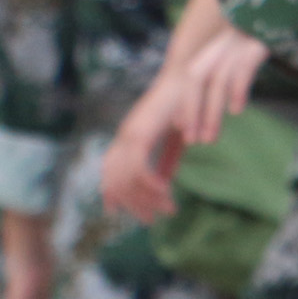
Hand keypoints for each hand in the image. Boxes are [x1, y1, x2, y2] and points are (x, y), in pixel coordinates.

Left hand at [101, 76, 186, 220]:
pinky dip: (150, 184)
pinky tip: (166, 192)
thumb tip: (164, 182)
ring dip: (146, 198)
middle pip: (114, 178)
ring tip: (167, 210)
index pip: (110, 168)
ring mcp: (131, 134)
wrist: (187, 79)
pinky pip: (140, 167)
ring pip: (126, 177)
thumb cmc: (184, 105)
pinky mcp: (142, 133)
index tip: (116, 210)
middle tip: (150, 220)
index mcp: (130, 135)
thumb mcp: (174, 141)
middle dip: (130, 203)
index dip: (109, 191)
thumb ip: (166, 161)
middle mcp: (125, 135)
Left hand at [178, 27, 269, 146]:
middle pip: (196, 81)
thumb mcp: (244, 50)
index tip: (181, 129)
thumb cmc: (263, 31)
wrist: (277, 2)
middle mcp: (220, 49)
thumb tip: (232, 106)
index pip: (191, 79)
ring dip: (211, 112)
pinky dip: (237, 89)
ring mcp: (236, 46)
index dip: (185, 104)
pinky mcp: (255, 44)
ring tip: (210, 138)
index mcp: (215, 51)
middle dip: (192, 112)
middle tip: (192, 141)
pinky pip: (241, 68)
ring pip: (216, 81)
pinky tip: (236, 110)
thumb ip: (234, 73)